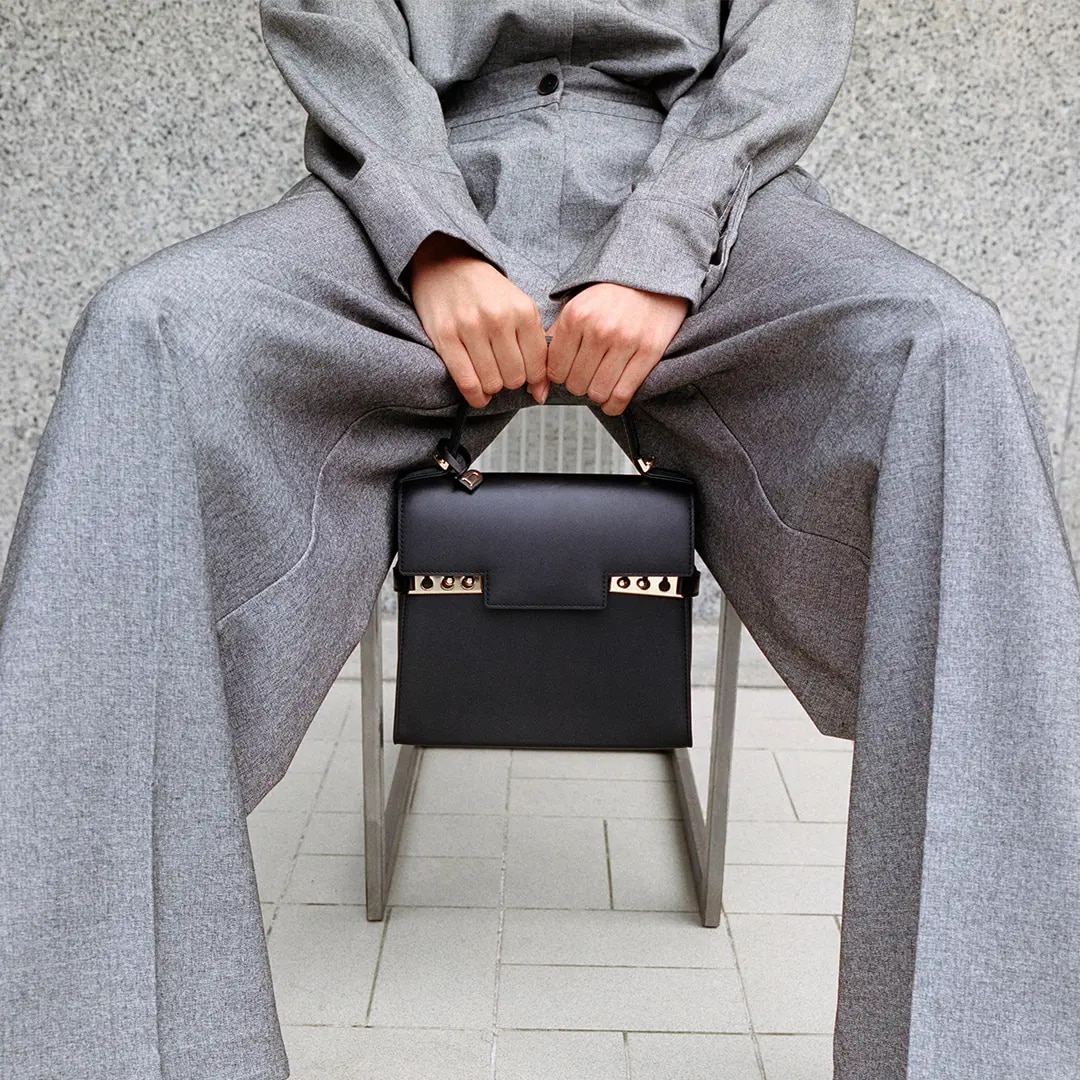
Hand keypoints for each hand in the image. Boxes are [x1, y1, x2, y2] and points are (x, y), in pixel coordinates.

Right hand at [408, 232, 549, 406]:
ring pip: (492, 383)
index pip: (537, 366)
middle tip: (503, 370)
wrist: (446, 263)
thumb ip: (535, 348)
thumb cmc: (487, 291)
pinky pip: (467, 382)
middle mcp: (498, 319)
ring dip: (492, 386)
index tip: (523, 372)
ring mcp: (470, 327)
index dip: (532, 378)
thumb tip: (541, 394)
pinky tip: (478, 392)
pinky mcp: (445, 336)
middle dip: (511, 381)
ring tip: (488, 374)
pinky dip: (475, 396)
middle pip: (515, 378)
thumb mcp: (519, 309)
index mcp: (523, 311)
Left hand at [545, 283, 688, 414]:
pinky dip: (614, 405)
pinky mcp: (649, 352)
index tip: (567, 373)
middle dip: (578, 385)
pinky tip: (611, 401)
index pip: (555, 369)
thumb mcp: (577, 306)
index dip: (559, 376)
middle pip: (576, 384)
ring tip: (600, 383)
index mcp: (576, 315)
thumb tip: (538, 382)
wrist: (654, 281)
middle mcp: (599, 328)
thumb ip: (556, 337)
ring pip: (598, 392)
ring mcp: (625, 341)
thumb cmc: (612, 297)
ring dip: (597, 394)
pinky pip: (623, 394)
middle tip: (586, 376)